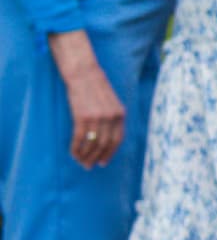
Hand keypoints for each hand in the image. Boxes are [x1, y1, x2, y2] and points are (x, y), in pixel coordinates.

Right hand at [48, 32, 125, 167]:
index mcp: (121, 113)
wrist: (84, 73)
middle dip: (96, 157)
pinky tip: (72, 153)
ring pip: (92, 144)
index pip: (118, 139)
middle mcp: (112, 117)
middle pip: (105, 144)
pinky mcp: (82, 116)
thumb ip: (112, 117)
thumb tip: (107, 136)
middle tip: (88, 166)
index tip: (103, 162)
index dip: (110, 153)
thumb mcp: (111, 102)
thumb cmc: (95, 87)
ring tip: (80, 162)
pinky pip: (79, 138)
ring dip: (85, 156)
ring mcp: (98, 117)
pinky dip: (76, 148)